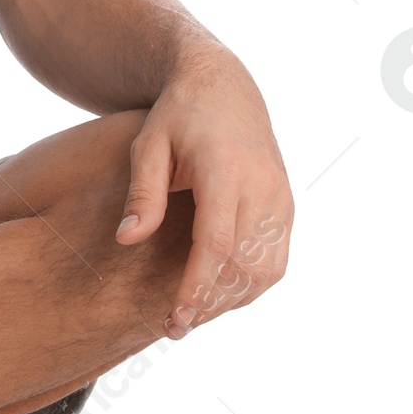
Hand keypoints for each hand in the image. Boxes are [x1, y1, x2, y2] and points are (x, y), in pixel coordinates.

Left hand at [114, 50, 291, 337]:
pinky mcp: (286, 206)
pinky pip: (275, 258)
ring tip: (191, 316)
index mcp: (225, 170)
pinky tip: (217, 294)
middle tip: (172, 327)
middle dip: (210, 303)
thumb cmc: (176, 115)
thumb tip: (126, 240)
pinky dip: (249, 284)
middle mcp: (262, 187)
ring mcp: (280, 198)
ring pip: (266, 270)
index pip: (216, 245)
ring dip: (231, 300)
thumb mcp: (148, 144)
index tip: (174, 318)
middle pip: (244, 266)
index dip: (197, 287)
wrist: (222, 86)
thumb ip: (142, 192)